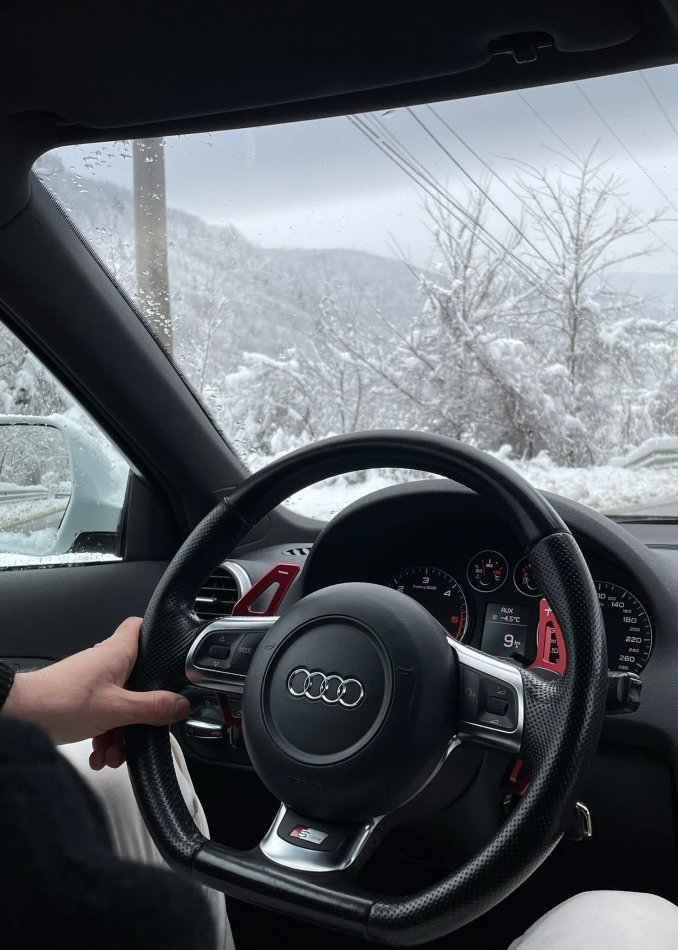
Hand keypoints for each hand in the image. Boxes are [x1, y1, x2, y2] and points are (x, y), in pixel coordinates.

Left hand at [3, 617, 189, 769]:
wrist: (19, 716)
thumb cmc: (60, 701)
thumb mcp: (117, 709)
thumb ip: (152, 707)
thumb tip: (181, 705)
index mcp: (117, 653)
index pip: (140, 627)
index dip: (158, 636)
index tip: (172, 658)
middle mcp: (106, 663)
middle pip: (137, 680)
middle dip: (142, 711)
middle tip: (142, 730)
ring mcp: (92, 682)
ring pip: (120, 703)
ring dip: (121, 732)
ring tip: (112, 754)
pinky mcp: (80, 699)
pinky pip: (103, 715)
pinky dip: (104, 735)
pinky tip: (99, 755)